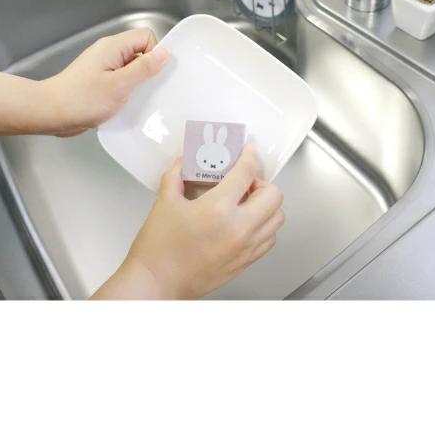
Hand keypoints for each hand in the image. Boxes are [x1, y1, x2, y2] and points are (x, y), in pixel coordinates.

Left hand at [42, 28, 167, 135]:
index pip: (146, 37)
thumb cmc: (81, 99)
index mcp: (113, 47)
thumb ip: (144, 68)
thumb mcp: (120, 84)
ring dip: (138, 86)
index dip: (155, 54)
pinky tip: (124, 106)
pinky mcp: (101, 83)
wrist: (50, 114)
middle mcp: (109, 54)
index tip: (153, 74)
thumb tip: (165, 53)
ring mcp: (104, 69)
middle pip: (141, 54)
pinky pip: (123, 83)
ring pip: (133, 71)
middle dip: (149, 72)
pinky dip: (128, 94)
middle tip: (146, 90)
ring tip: (134, 100)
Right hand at [92, 145, 284, 298]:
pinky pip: (269, 239)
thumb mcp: (164, 202)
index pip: (246, 173)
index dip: (249, 156)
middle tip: (245, 183)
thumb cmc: (158, 247)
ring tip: (248, 203)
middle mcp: (239, 228)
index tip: (247, 152)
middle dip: (261, 183)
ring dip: (267, 205)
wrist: (157, 283)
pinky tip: (246, 223)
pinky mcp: (245, 262)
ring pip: (278, 218)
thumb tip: (184, 161)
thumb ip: (176, 176)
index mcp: (219, 208)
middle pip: (274, 195)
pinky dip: (265, 226)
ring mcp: (246, 247)